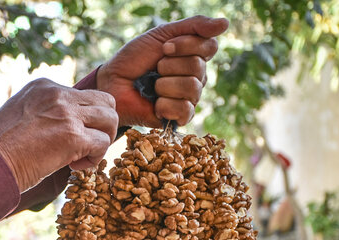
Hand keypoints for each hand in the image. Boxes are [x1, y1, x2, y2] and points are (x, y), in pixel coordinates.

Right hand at [0, 78, 117, 191]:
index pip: (83, 95)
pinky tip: (74, 166)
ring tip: (81, 156)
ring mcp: (67, 113)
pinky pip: (103, 144)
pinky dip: (94, 159)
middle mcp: (57, 93)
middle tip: (86, 145)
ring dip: (102, 141)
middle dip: (102, 125)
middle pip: (105, 101)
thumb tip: (65, 125)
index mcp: (44, 86)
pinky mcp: (73, 136)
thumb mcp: (20, 115)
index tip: (67, 138)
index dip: (84, 119)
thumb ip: (45, 112)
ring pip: (110, 119)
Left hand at [97, 15, 228, 126]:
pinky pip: (186, 110)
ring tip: (152, 86)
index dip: (186, 45)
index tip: (164, 48)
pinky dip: (166, 104)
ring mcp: (188, 98)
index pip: (209, 47)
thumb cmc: (134, 59)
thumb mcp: (162, 35)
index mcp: (194, 57)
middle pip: (199, 67)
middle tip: (155, 68)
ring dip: (165, 84)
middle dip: (170, 65)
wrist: (112, 82)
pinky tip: (155, 103)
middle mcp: (196, 78)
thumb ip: (193, 27)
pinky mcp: (178, 118)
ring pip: (193, 88)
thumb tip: (226, 23)